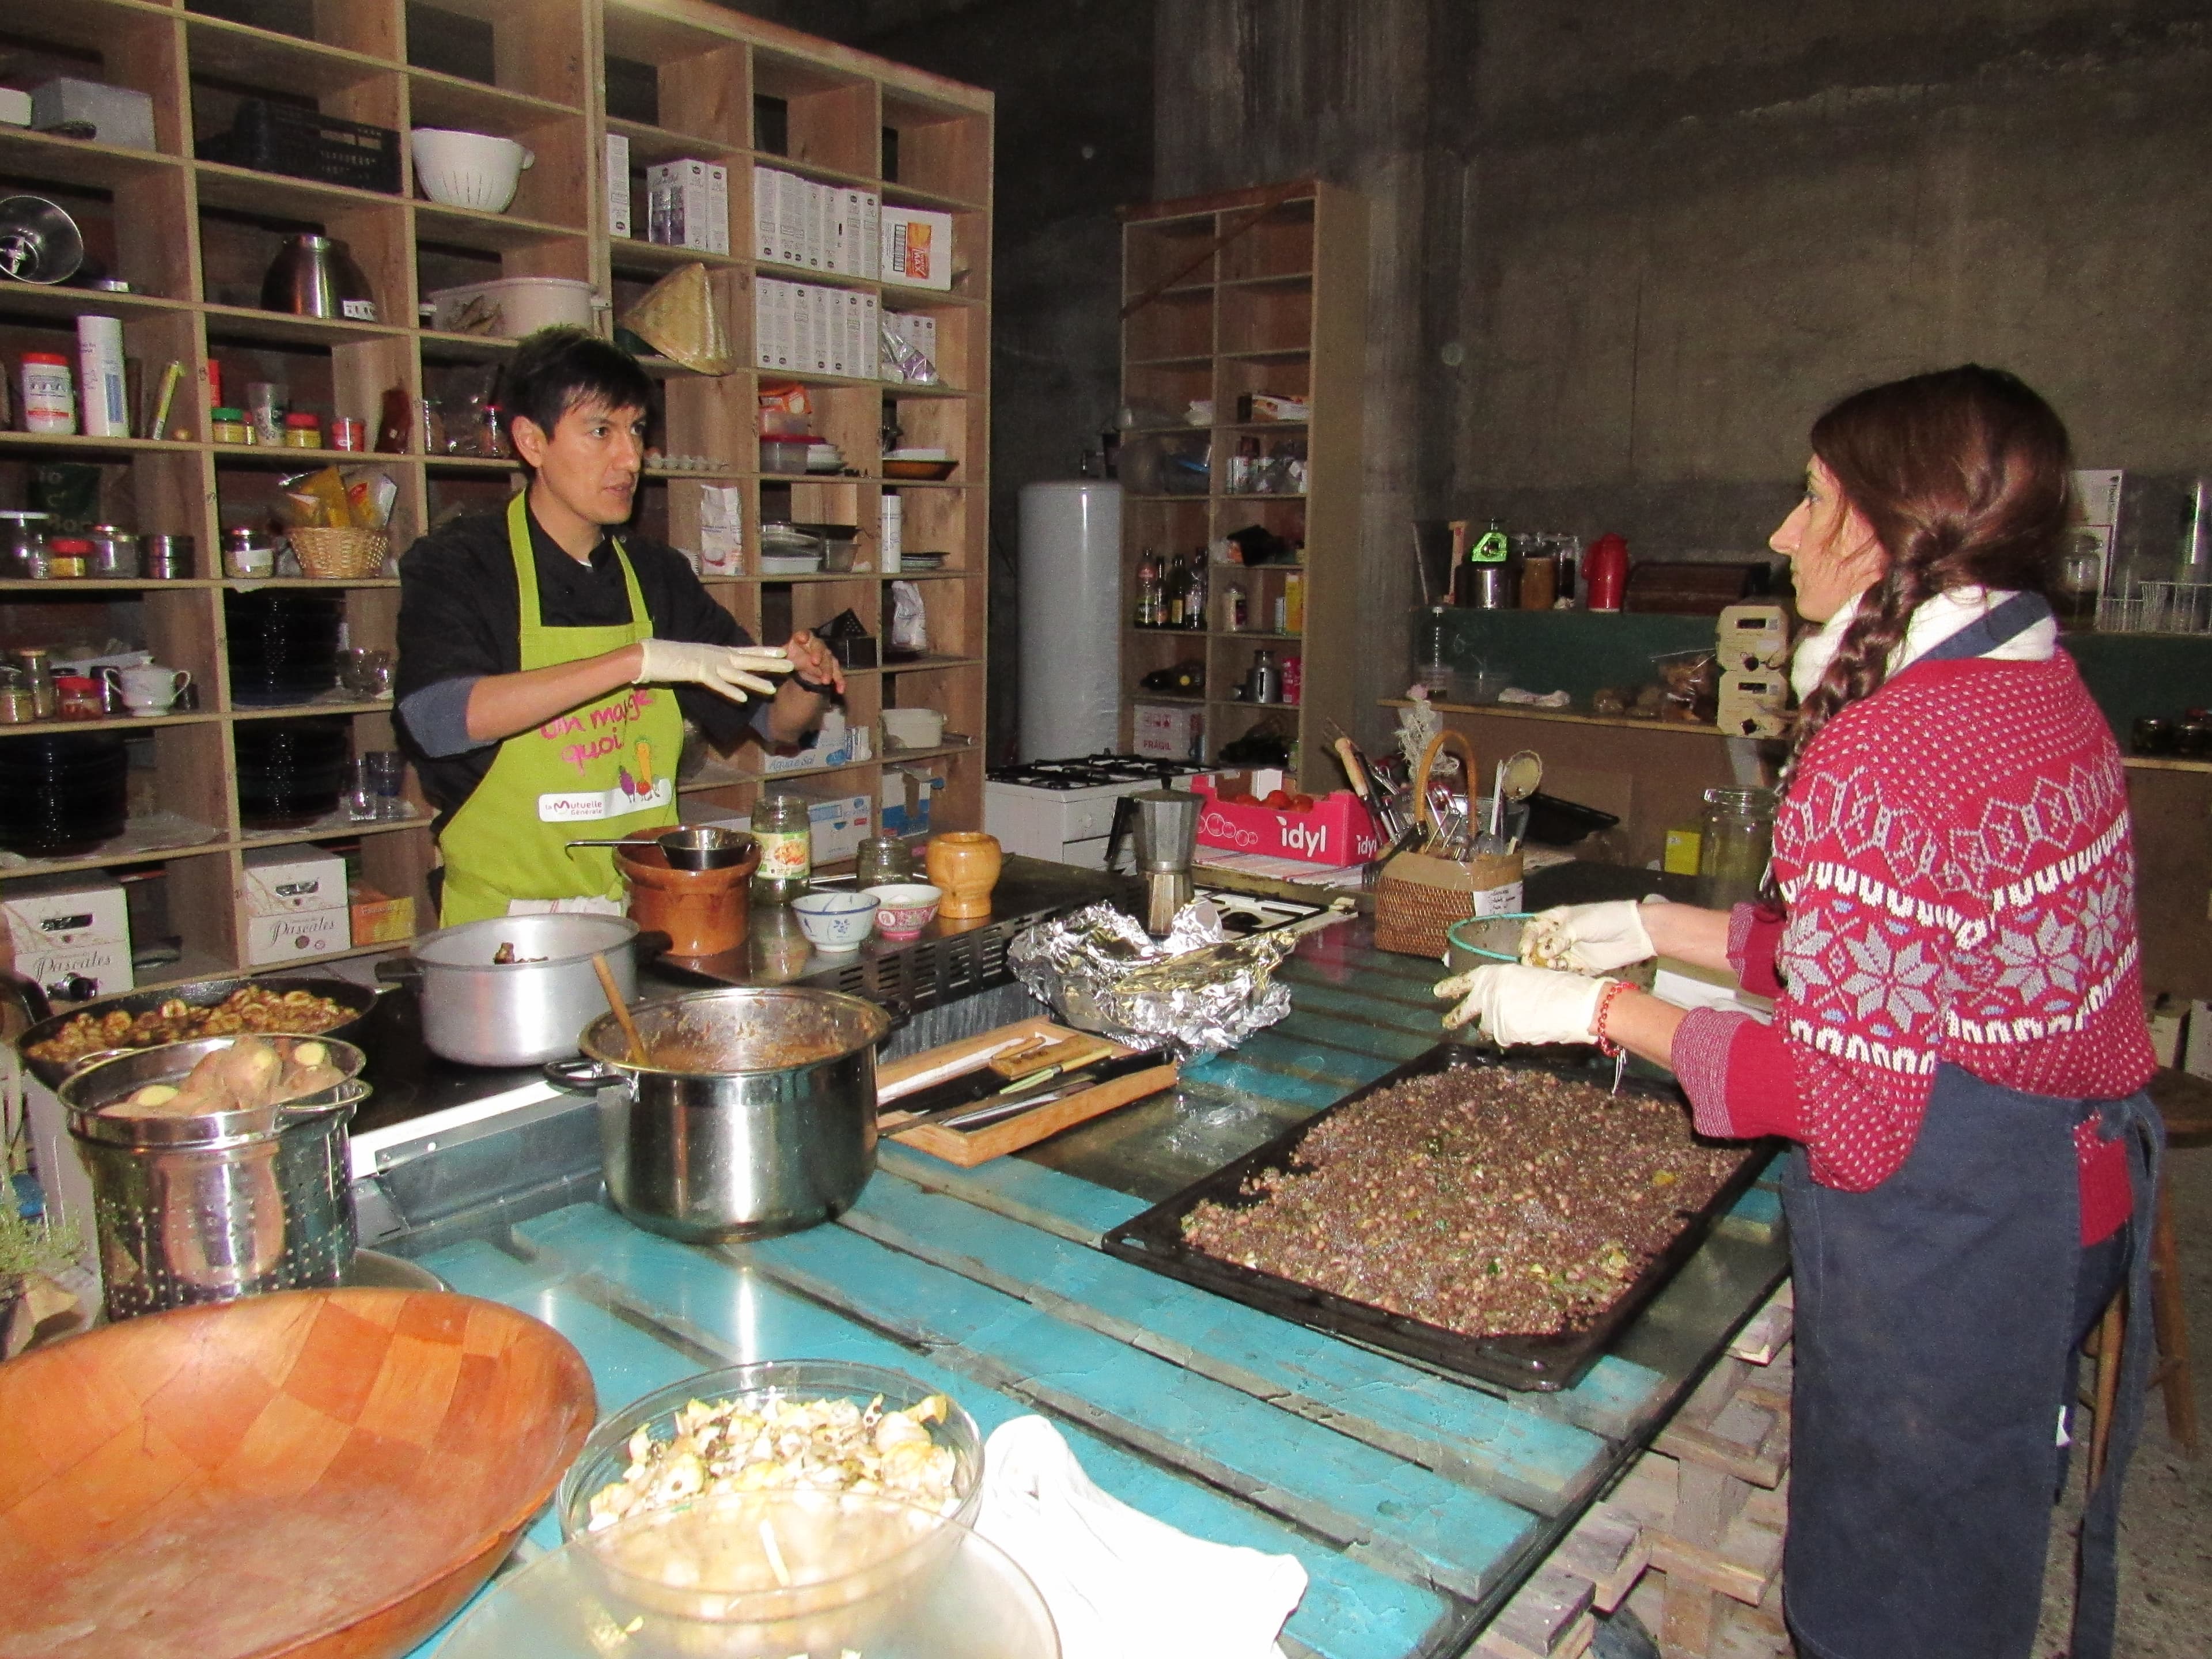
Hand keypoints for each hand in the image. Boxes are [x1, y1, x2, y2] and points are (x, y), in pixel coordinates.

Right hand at [633, 639, 792, 700]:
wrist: (646, 654)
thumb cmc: (667, 658)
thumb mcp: (694, 661)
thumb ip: (709, 666)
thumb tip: (718, 671)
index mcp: (715, 651)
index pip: (745, 652)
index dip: (764, 652)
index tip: (783, 651)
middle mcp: (715, 655)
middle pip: (748, 660)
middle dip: (770, 664)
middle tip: (792, 665)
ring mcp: (706, 663)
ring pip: (736, 674)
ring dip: (755, 682)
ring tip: (773, 689)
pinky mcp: (695, 672)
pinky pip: (715, 684)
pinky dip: (729, 691)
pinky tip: (743, 700)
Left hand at [780, 629, 845, 696]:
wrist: (802, 666)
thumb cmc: (792, 657)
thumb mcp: (783, 656)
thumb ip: (777, 655)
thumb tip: (765, 657)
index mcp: (803, 639)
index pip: (804, 634)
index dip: (804, 635)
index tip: (801, 639)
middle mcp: (816, 645)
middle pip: (820, 647)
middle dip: (818, 654)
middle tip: (815, 662)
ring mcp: (826, 656)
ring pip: (830, 661)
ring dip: (829, 671)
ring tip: (825, 681)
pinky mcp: (832, 668)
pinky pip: (837, 673)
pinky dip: (839, 681)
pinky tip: (840, 689)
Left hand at [1434, 963, 1609, 1045]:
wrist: (1574, 1003)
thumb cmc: (1560, 987)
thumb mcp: (1528, 978)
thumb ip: (1507, 989)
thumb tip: (1501, 1001)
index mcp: (1495, 974)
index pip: (1466, 981)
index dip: (1452, 987)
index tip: (1438, 992)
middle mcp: (1489, 993)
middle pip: (1467, 1010)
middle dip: (1456, 1017)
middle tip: (1446, 1023)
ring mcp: (1494, 1014)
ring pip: (1489, 1028)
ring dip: (1496, 1029)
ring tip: (1514, 1025)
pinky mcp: (1504, 1032)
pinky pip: (1505, 1038)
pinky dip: (1514, 1037)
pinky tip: (1530, 1030)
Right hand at [1518, 898, 1662, 972]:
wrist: (1636, 932)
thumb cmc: (1607, 919)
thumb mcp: (1581, 924)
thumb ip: (1560, 938)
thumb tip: (1542, 952)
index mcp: (1559, 919)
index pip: (1535, 928)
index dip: (1528, 938)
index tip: (1526, 949)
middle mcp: (1562, 936)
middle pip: (1539, 947)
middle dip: (1534, 955)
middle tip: (1532, 963)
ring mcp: (1571, 951)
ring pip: (1550, 961)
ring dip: (1547, 965)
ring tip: (1551, 967)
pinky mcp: (1582, 966)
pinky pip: (1565, 972)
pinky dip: (1560, 974)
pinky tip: (1559, 974)